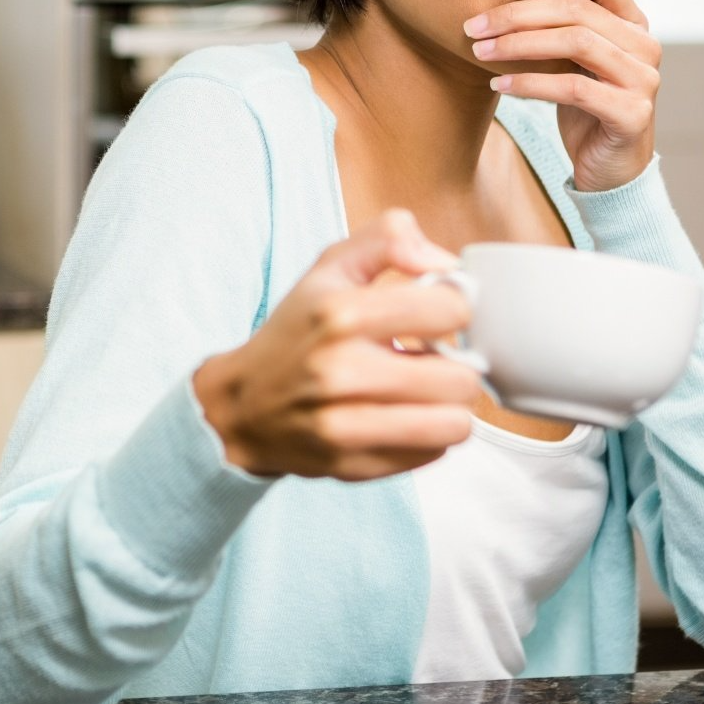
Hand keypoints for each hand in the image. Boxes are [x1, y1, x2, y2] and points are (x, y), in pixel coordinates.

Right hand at [193, 210, 482, 479]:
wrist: (241, 406)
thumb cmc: (295, 334)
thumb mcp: (329, 267)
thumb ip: (389, 238)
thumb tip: (446, 263)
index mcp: (340, 313)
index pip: (452, 309)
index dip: (453, 308)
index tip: (434, 314)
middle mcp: (341, 371)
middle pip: (461, 376)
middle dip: (454, 365)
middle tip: (428, 360)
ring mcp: (345, 426)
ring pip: (455, 423)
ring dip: (448, 406)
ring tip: (422, 392)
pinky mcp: (353, 465)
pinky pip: (433, 454)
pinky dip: (427, 436)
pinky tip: (402, 417)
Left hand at [465, 0, 661, 192]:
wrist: (609, 168)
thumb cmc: (585, 107)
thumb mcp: (573, 61)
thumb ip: (562, 27)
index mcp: (634, 25)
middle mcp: (645, 46)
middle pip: (580, 11)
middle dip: (520, 14)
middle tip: (475, 25)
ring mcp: (644, 80)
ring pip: (577, 43)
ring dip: (519, 45)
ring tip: (480, 51)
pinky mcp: (632, 114)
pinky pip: (574, 88)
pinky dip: (531, 83)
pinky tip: (500, 84)